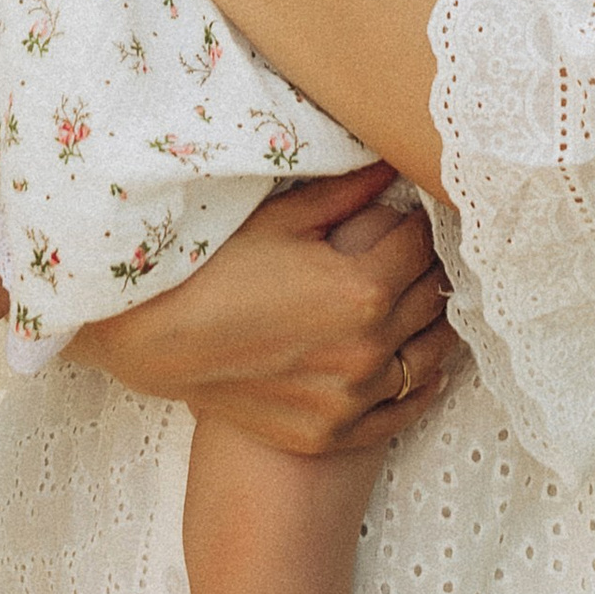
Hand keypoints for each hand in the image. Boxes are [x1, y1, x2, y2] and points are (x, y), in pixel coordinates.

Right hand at [66, 166, 459, 452]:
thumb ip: (347, 192)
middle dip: (429, 270)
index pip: (422, 246)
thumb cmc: (217, 269)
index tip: (414, 216)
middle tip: (420, 255)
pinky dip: (419, 388)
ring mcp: (351, 399)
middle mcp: (367, 349)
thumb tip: (393, 160)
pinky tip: (426, 369)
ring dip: (434, 327)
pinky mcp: (333, 432)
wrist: (160, 342)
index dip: (420, 224)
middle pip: (432, 299)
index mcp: (362, 289)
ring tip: (426, 305)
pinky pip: (401, 412)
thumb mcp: (284, 220)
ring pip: (429, 357)